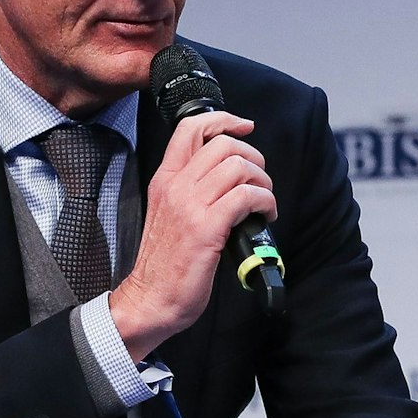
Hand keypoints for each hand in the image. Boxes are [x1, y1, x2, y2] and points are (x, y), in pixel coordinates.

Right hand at [111, 110, 274, 360]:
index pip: (190, 128)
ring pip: (238, 167)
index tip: (245, 125)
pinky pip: (246, 197)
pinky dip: (265, 202)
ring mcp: (190, 206)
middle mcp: (175, 187)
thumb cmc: (166, 262)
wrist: (152, 298)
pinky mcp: (206, 229)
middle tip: (260, 181)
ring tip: (264, 202)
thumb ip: (191, 190)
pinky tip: (265, 215)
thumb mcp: (170, 213)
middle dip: (253, 157)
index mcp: (165, 179)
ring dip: (263, 182)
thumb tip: (228, 175)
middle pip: (223, 144)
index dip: (223, 119)